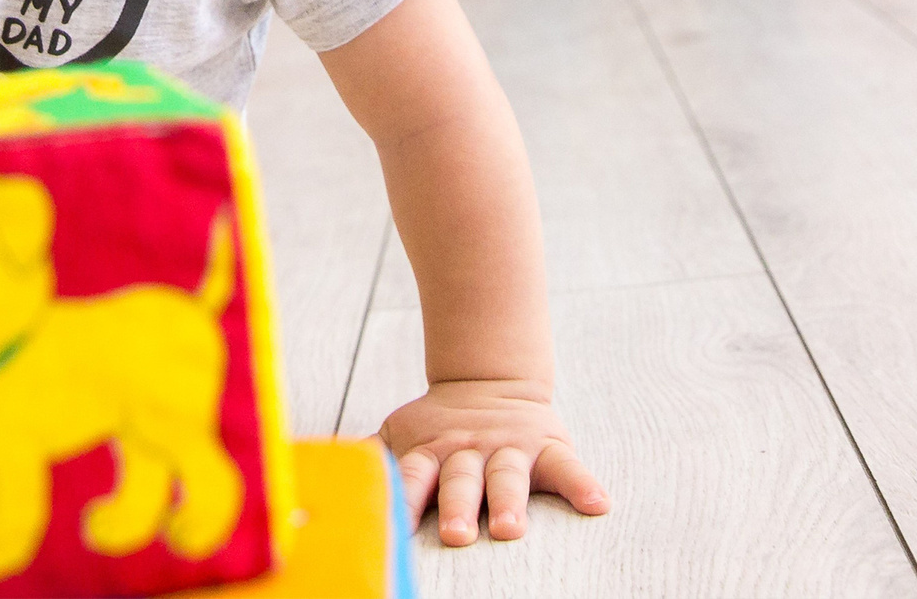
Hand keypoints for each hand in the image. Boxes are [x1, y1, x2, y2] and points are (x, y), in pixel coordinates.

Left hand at [383, 379, 607, 545]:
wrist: (489, 383)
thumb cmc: (439, 428)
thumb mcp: (403, 435)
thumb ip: (374, 458)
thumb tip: (319, 476)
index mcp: (431, 451)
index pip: (415, 474)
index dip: (407, 495)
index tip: (399, 518)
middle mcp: (469, 450)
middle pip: (461, 479)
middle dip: (457, 506)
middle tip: (454, 533)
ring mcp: (510, 448)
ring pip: (509, 476)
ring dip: (510, 501)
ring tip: (511, 529)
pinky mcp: (548, 447)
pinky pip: (568, 467)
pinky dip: (583, 485)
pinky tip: (597, 504)